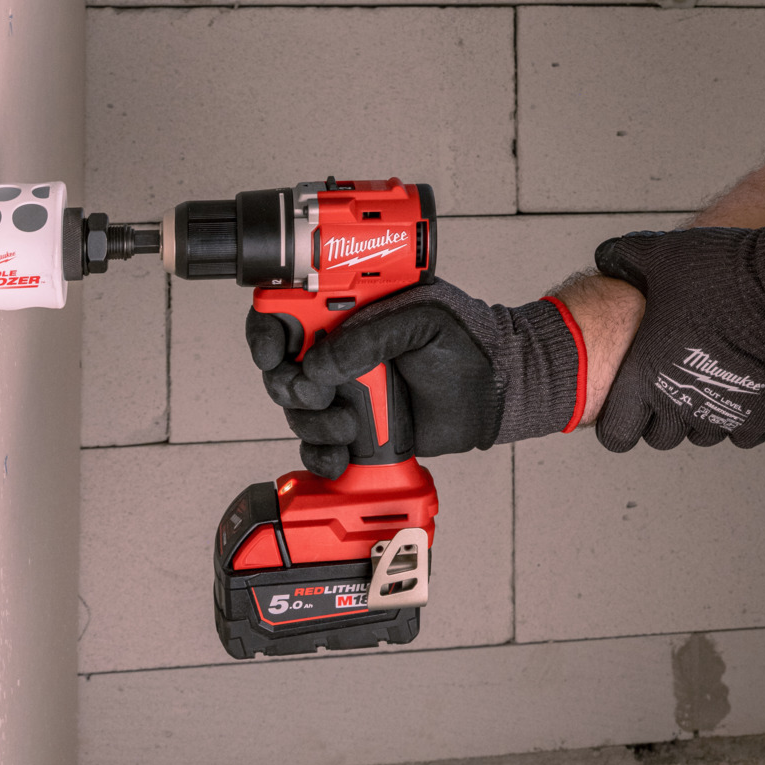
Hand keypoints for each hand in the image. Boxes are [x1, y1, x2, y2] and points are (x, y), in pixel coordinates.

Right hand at [245, 277, 583, 476]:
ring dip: (313, 422)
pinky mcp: (356, 429)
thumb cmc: (468, 341)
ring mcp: (346, 390)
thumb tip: (320, 364)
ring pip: (295, 410)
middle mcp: (340, 348)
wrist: (498, 392)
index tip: (272, 351)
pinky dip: (321, 455)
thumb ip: (371, 335)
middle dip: (287, 383)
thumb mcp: (424, 318)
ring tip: (352, 423)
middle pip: (280, 366)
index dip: (266, 329)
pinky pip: (317, 447)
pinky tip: (342, 453)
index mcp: (351, 309)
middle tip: (317, 392)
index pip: (288, 310)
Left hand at [590, 224, 764, 451]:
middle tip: (669, 383)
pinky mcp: (760, 417)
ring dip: (700, 415)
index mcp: (647, 375)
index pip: (617, 431)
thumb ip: (628, 258)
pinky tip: (740, 387)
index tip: (628, 404)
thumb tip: (608, 256)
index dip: (618, 419)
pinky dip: (739, 416)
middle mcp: (680, 404)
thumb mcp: (664, 256)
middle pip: (660, 437)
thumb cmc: (723, 274)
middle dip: (661, 417)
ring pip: (701, 435)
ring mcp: (721, 414)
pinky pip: (741, 434)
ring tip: (707, 380)